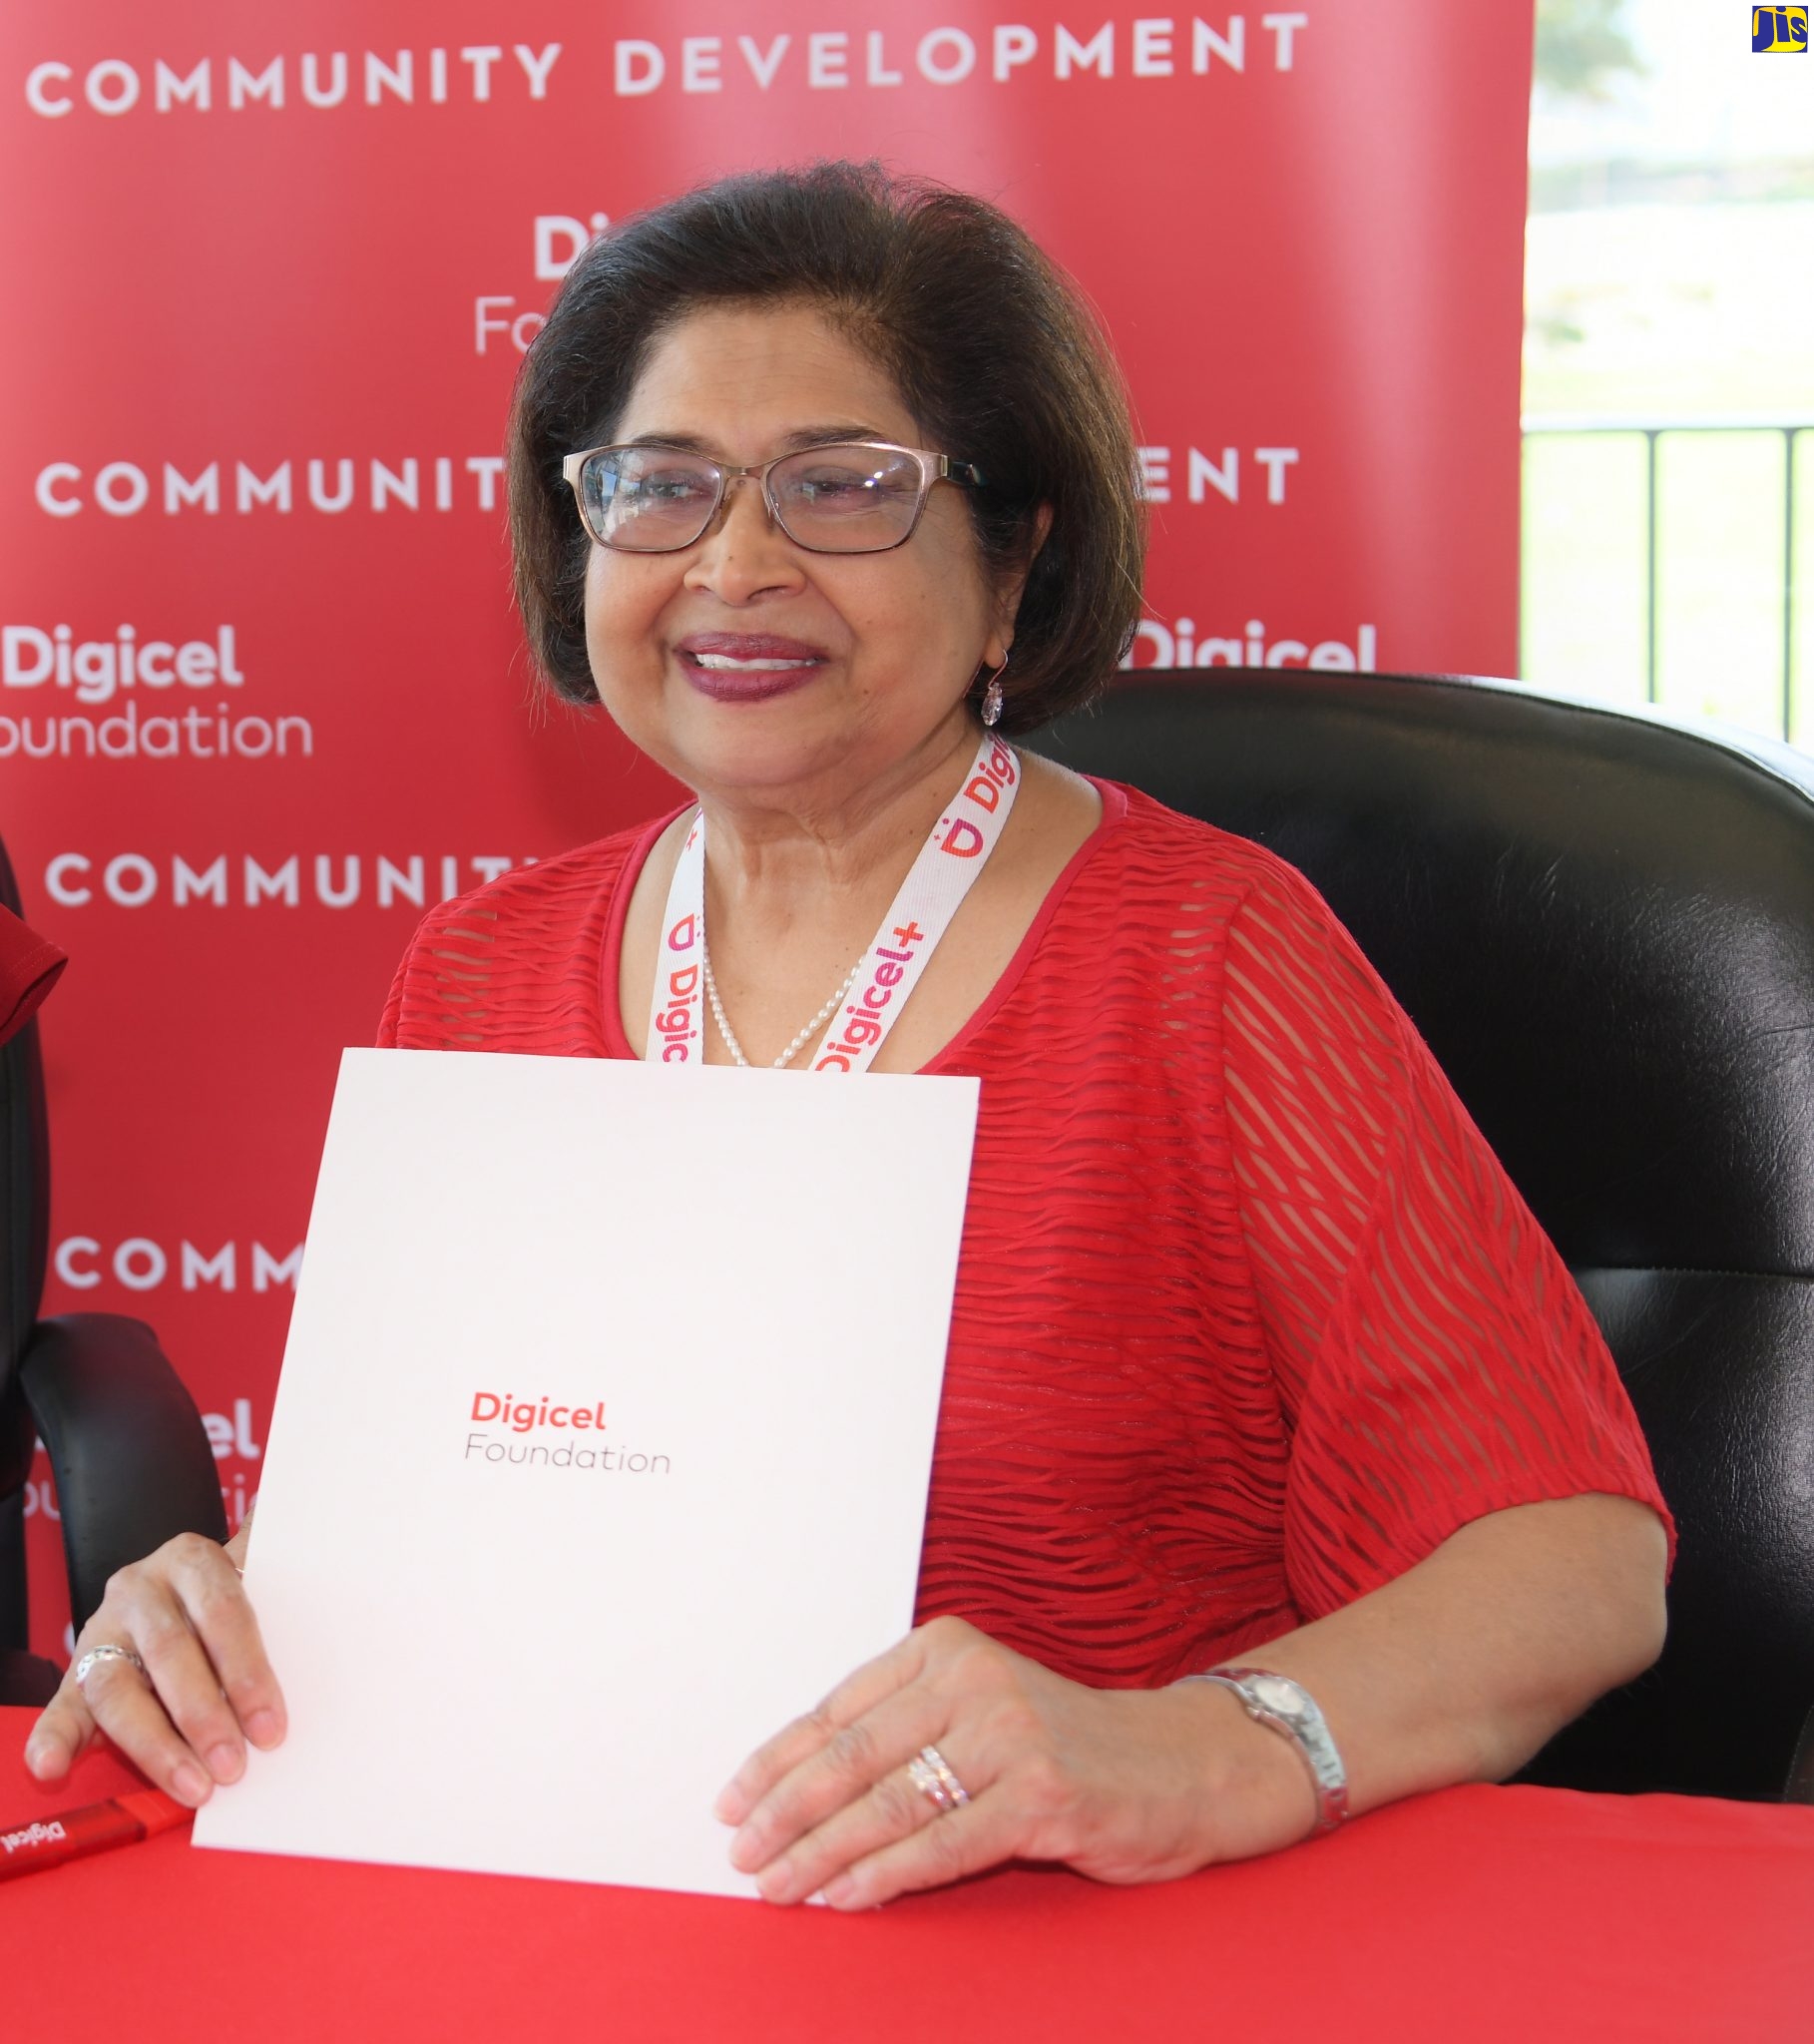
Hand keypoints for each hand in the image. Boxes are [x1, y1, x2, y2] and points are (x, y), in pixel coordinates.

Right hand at [22, 1529, 285, 1806]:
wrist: (177, 1587)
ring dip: (156, 1746)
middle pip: (172, 1652)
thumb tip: (345, 1641)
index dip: (248, 1673)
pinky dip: (53, 1740)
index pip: (225, 1613)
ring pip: (119, 1688)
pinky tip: (53, 1769)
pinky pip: (59, 1706)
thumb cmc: (229, 1601)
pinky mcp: (75, 1671)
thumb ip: (281, 1604)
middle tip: (234, 1767)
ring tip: (192, 1787)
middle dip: (205, 1717)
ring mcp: (103, 1630)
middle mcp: (141, 1588)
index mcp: (193, 1561)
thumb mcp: (256, 1582)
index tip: (271, 1729)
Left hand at [714, 1615, 1316, 1908]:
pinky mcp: (1042, 1793)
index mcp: (945, 1648)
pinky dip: (885, 1876)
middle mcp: (973, 1678)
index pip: (839, 1709)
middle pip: (853, 1756)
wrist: (1177, 1765)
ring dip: (821, 1853)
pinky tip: (847, 1898)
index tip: (733, 1802)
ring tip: (778, 1886)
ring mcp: (1010, 1733)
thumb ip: (902, 1732)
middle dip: (787, 1813)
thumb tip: (792, 1790)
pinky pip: (942, 1844)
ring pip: (889, 1804)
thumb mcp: (978, 1712)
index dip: (778, 1760)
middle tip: (743, 1854)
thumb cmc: (1060, 1746)